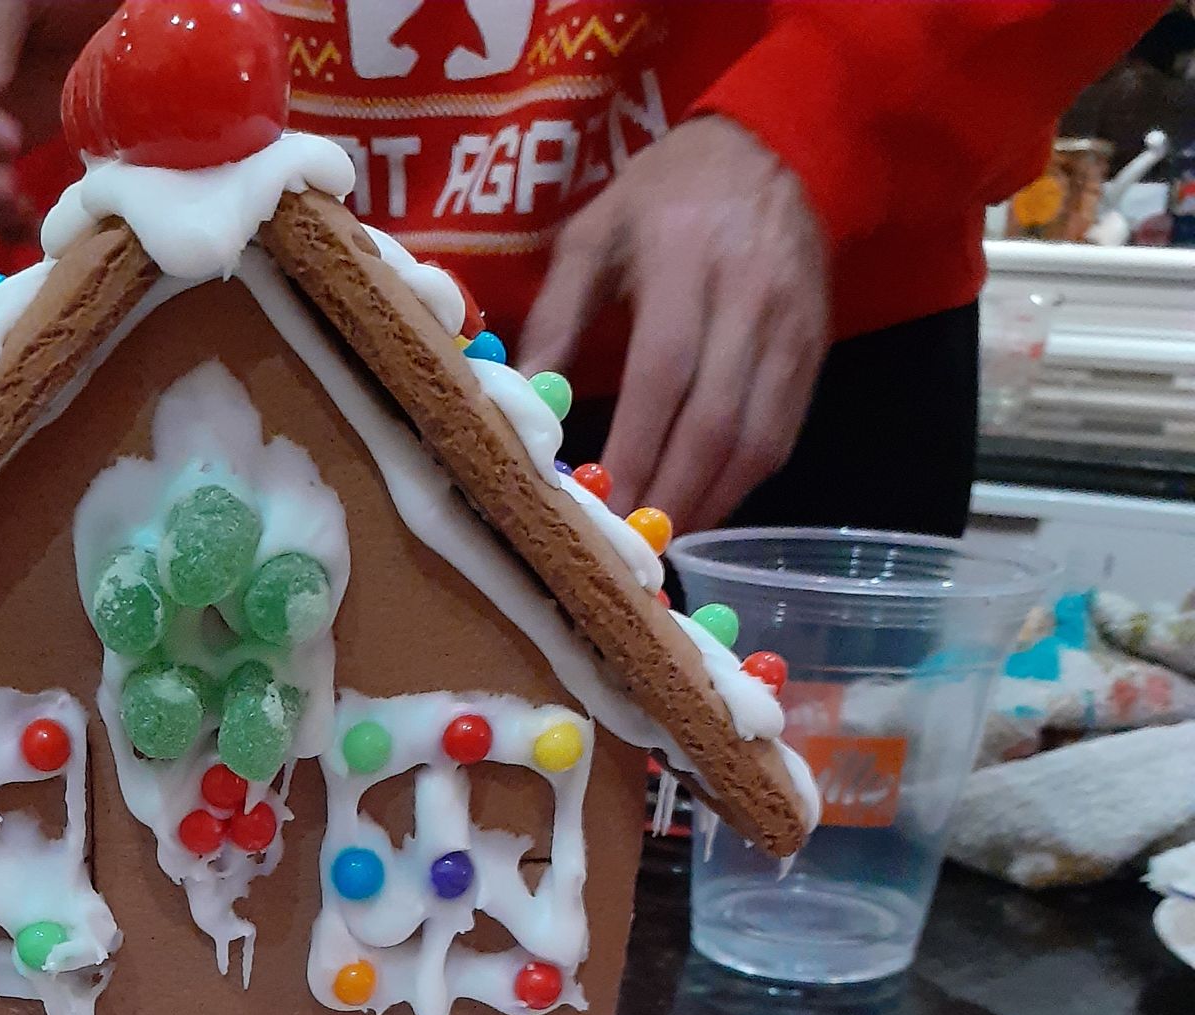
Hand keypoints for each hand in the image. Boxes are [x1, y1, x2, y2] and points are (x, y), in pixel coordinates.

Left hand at [519, 117, 829, 534]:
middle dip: (672, 493)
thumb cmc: (667, 193)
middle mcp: (749, 295)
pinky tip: (706, 504)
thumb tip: (524, 399)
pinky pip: (784, 431)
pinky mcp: (814, 348)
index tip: (603, 505)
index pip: (663, 373)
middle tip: (633, 545)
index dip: (636, 448)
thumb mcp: (594, 233)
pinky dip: (744, 481)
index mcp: (686, 259)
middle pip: (714, 420)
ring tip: (667, 538)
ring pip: (757, 438)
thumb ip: (556, 316)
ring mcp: (791, 326)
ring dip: (711, 501)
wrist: (776, 145)